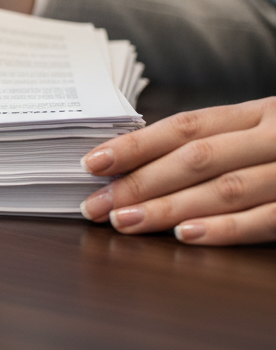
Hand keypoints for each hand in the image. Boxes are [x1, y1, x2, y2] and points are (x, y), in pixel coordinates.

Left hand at [80, 98, 275, 245]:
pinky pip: (269, 219)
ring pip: (227, 189)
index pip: (186, 126)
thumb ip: (217, 144)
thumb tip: (138, 164)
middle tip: (95, 206)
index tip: (91, 163)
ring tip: (126, 222)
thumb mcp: (264, 133)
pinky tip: (187, 236)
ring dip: (170, 208)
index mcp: (259, 113)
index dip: (136, 144)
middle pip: (198, 158)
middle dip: (140, 182)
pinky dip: (226, 228)